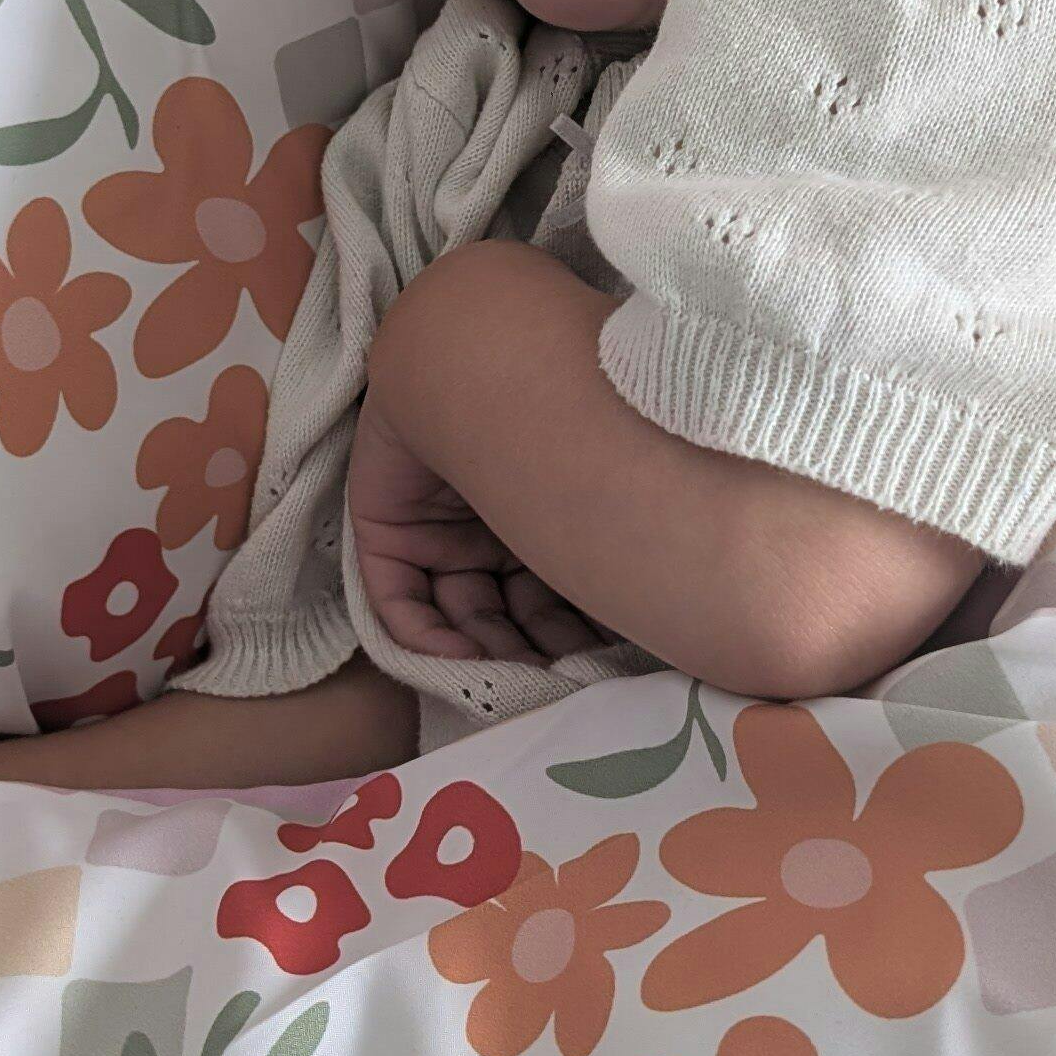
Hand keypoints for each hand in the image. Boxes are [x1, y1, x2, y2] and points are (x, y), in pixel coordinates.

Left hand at [344, 389, 607, 666]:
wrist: (486, 369)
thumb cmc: (562, 436)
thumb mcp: (595, 519)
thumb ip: (615, 572)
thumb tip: (668, 628)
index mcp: (545, 510)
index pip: (553, 591)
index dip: (572, 636)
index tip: (593, 675)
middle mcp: (493, 522)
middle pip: (506, 609)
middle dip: (530, 652)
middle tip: (555, 686)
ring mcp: (438, 527)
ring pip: (456, 611)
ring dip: (483, 655)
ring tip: (512, 685)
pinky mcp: (387, 528)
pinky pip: (398, 600)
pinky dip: (424, 639)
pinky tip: (461, 664)